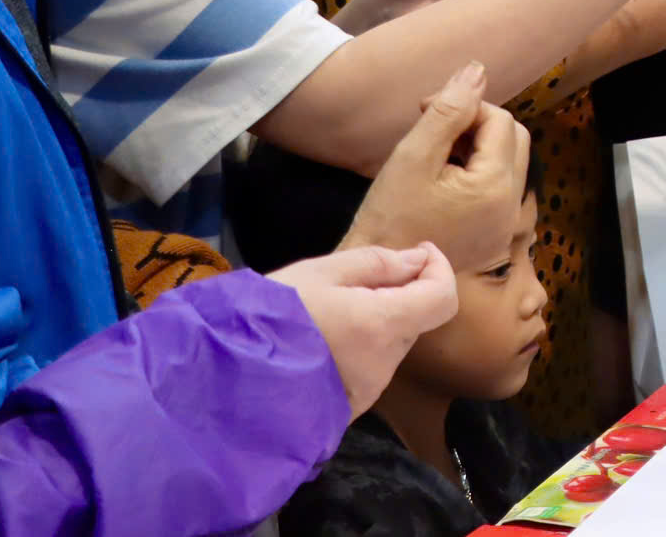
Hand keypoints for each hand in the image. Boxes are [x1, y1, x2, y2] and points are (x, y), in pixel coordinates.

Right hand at [272, 242, 459, 416]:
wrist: (222, 383)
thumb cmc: (270, 318)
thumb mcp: (319, 275)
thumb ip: (375, 265)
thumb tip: (418, 260)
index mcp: (385, 326)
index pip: (443, 299)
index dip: (438, 270)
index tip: (418, 253)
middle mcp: (384, 364)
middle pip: (413, 321)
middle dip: (398, 296)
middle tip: (354, 282)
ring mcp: (366, 393)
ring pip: (387, 347)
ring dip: (373, 324)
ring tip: (325, 314)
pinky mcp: (346, 411)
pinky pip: (365, 370)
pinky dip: (355, 350)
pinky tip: (318, 343)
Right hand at [340, 61, 530, 271]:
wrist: (380, 279)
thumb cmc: (388, 216)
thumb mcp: (413, 155)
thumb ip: (448, 109)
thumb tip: (477, 71)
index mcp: (496, 187)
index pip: (500, 120)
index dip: (466, 105)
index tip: (425, 109)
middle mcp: (512, 208)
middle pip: (513, 139)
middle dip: (477, 124)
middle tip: (434, 129)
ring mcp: (506, 227)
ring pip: (508, 162)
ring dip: (478, 147)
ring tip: (436, 154)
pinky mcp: (495, 238)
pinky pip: (499, 189)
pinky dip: (478, 173)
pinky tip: (442, 179)